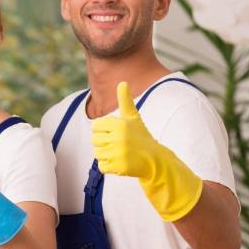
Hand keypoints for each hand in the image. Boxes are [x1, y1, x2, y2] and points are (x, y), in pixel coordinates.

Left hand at [90, 81, 202, 221]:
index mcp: (120, 124)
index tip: (115, 133)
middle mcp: (118, 137)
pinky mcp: (118, 167)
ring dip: (106, 155)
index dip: (103, 130)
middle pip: (94, 140)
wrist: (155, 160)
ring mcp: (118, 153)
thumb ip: (126, 101)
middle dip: (104, 143)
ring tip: (120, 153)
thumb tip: (122, 82)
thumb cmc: (141, 136)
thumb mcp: (133, 118)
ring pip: (97, 153)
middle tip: (118, 145)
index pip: (95, 126)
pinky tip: (120, 162)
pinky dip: (108, 166)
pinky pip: (101, 166)